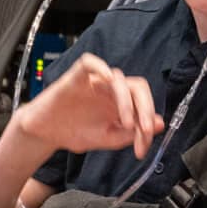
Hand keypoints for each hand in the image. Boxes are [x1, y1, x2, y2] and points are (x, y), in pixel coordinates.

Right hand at [14, 53, 163, 158]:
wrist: (45, 134)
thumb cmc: (74, 132)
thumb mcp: (108, 138)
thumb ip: (133, 132)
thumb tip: (161, 124)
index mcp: (121, 102)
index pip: (144, 103)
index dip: (148, 122)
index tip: (144, 145)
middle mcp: (111, 90)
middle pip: (138, 87)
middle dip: (145, 109)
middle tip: (144, 129)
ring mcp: (95, 81)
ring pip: (119, 78)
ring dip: (127, 101)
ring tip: (126, 123)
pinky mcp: (76, 76)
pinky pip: (90, 62)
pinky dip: (101, 67)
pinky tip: (108, 80)